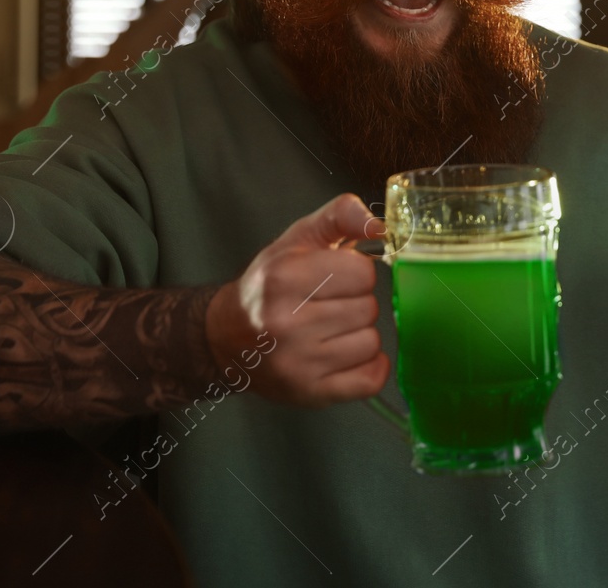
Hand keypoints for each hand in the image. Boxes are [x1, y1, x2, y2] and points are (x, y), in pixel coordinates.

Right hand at [205, 193, 389, 406]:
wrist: (226, 337)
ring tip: (332, 330)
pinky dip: (369, 366)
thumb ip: (341, 215)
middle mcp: (287, 323)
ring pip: (371, 343)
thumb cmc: (269, 285)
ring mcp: (298, 363)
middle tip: (331, 305)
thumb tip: (381, 227)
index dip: (356, 272)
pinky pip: (371, 379)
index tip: (338, 277)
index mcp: (285, 278)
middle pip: (368, 308)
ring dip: (360, 334)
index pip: (363, 272)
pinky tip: (346, 354)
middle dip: (357, 303)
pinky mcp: (309, 393)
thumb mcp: (298, 238)